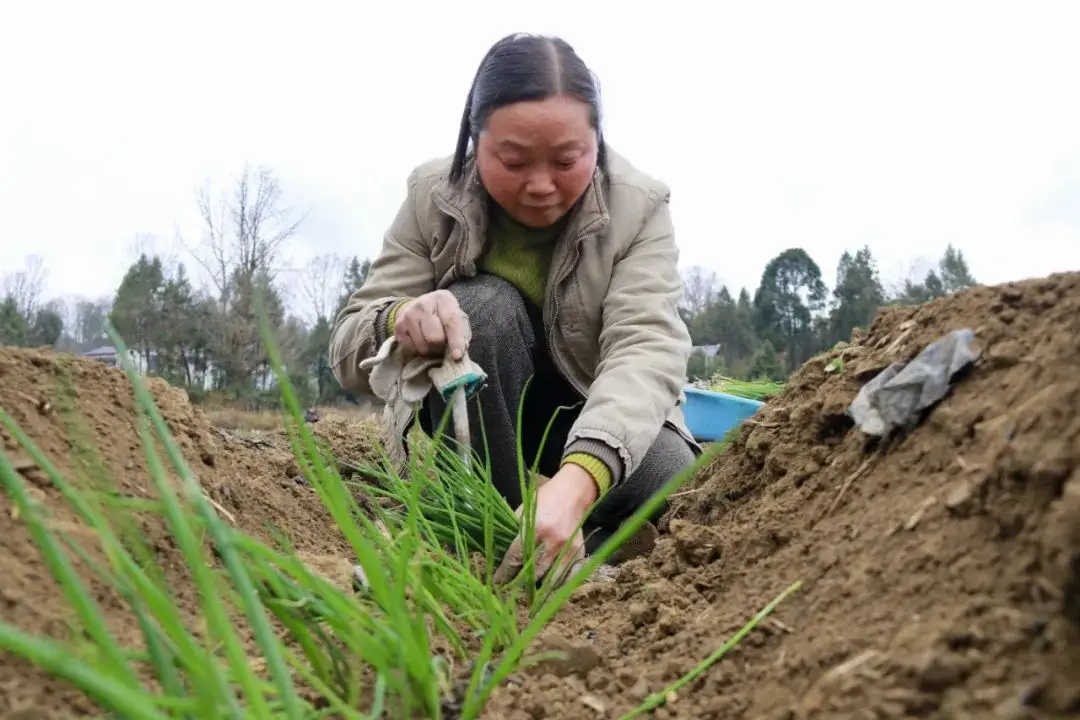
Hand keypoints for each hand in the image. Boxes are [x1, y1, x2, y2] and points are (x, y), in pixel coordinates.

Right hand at [394, 290, 465, 359]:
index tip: (457, 356)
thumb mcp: (456, 317)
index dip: (455, 341)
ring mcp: (408, 315)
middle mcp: (423, 304)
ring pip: (422, 346)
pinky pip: (411, 349)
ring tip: (431, 341)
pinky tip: (421, 340)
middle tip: (442, 343)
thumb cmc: (444, 315)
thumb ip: (460, 334)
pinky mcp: (398, 326)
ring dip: (430, 350)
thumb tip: (456, 356)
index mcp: (443, 299)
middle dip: (441, 346)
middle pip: (434, 338)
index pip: (450, 323)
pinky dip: (418, 349)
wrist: (422, 305)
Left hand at [493, 464, 598, 586]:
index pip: (515, 556)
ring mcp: (568, 548)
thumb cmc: (545, 499)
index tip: (497, 581)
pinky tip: (549, 588)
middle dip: (520, 582)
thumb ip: (515, 531)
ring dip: (538, 588)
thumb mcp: (525, 509)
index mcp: (536, 527)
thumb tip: (500, 553)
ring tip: (528, 593)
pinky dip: (558, 584)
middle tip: (511, 588)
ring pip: (551, 579)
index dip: (505, 572)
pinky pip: (568, 576)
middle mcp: (553, 540)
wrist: (573, 493)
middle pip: (533, 572)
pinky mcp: (579, 552)